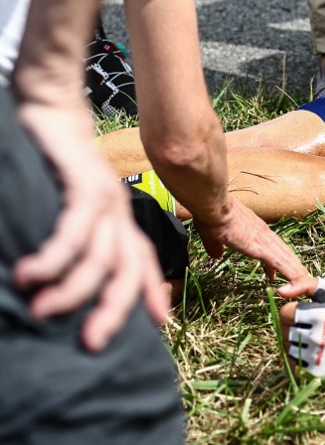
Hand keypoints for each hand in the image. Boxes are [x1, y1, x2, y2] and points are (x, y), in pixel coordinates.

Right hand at [13, 101, 168, 351]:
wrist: (53, 112)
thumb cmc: (57, 165)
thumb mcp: (74, 207)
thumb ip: (78, 240)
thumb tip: (62, 279)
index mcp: (119, 221)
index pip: (142, 262)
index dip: (152, 292)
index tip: (162, 324)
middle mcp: (118, 214)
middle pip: (127, 270)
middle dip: (115, 309)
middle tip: (92, 343)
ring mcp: (103, 200)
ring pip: (99, 256)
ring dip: (72, 288)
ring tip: (43, 310)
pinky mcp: (83, 185)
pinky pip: (74, 230)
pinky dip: (54, 256)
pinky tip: (31, 275)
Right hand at [193, 194, 316, 298]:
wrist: (214, 206)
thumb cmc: (213, 216)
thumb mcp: (213, 235)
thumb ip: (215, 245)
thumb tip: (215, 255)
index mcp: (256, 230)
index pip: (273, 247)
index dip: (277, 261)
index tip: (275, 274)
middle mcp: (265, 234)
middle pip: (285, 253)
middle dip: (293, 268)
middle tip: (301, 281)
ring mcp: (265, 241)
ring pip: (287, 260)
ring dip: (297, 274)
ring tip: (306, 286)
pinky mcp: (261, 248)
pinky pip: (281, 264)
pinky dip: (290, 276)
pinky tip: (297, 286)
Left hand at [280, 278, 324, 381]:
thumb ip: (305, 284)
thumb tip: (280, 291)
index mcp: (319, 316)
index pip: (284, 312)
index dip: (292, 311)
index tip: (304, 314)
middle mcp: (317, 337)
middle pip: (283, 330)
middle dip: (292, 326)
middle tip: (308, 326)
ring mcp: (315, 356)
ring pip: (286, 347)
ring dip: (294, 342)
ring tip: (311, 339)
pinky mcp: (314, 372)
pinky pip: (292, 363)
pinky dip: (297, 357)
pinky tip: (310, 351)